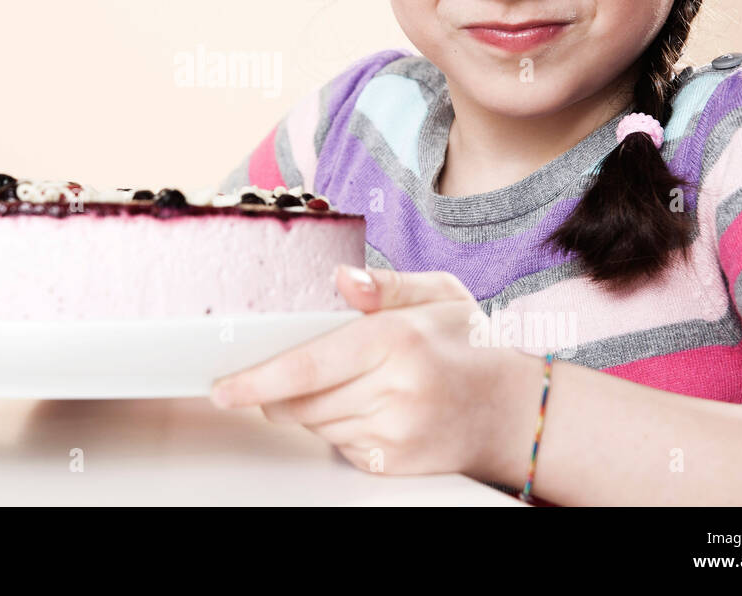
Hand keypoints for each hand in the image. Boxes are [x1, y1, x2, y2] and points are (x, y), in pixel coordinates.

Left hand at [210, 265, 533, 477]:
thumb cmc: (473, 346)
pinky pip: (338, 444)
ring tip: (355, 379)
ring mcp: (394, 435)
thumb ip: (385, 283)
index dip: (257, 379)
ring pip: (314, 424)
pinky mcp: (392, 464)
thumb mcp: (438, 293)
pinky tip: (371, 404)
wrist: (518, 411)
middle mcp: (395, 392)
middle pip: (300, 401)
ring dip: (312, 404)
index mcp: (397, 342)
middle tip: (293, 367)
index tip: (223, 386)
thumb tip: (340, 279)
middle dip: (280, 387)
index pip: (307, 367)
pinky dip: (338, 424)